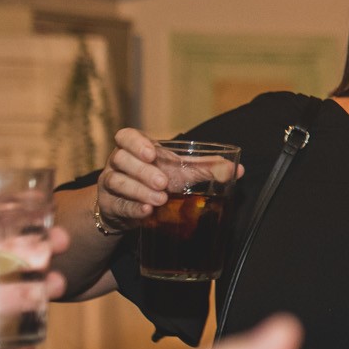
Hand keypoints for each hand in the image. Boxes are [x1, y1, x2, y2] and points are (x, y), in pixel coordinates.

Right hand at [92, 128, 242, 231]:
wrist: (133, 209)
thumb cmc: (157, 182)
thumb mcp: (181, 172)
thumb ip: (206, 168)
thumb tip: (237, 169)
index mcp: (136, 149)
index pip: (125, 136)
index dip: (135, 143)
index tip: (152, 153)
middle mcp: (119, 163)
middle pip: (122, 159)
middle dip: (143, 171)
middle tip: (163, 182)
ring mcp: (111, 184)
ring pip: (117, 181)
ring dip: (139, 190)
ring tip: (159, 199)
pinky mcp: (110, 205)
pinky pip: (117, 205)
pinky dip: (132, 208)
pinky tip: (146, 211)